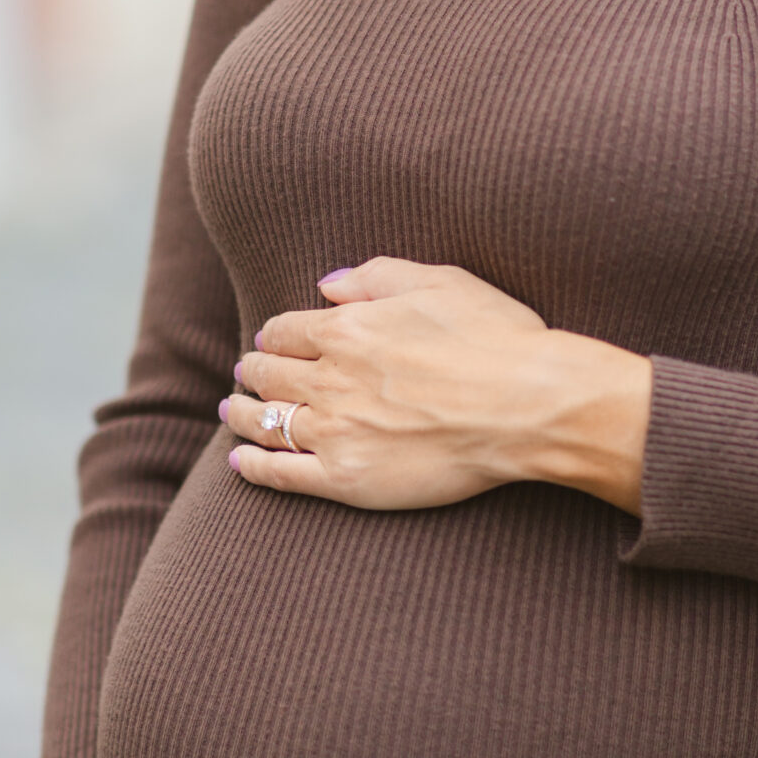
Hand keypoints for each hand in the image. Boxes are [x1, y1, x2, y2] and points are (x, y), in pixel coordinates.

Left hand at [222, 257, 651, 513]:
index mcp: (346, 331)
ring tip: (232, 411)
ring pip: (267, 422)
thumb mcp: (439, 281)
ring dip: (242, 413)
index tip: (271, 338)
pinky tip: (240, 461)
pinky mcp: (346, 479)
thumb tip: (325, 284)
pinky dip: (254, 467)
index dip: (273, 333)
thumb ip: (375, 277)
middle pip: (268, 374)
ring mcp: (334, 432)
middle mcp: (329, 381)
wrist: (525, 406)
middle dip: (251, 370)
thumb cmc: (493, 338)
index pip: (285, 329)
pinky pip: (282, 474)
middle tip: (245, 372)